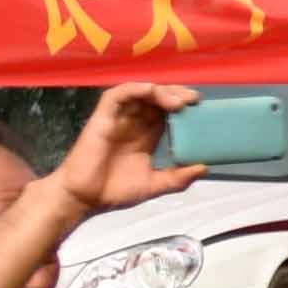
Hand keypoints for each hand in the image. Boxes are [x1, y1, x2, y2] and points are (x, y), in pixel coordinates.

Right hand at [43, 81, 202, 218]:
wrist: (83, 199)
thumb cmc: (114, 191)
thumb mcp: (154, 184)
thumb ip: (178, 178)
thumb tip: (204, 168)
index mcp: (146, 135)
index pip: (167, 112)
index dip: (184, 105)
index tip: (202, 107)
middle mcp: (133, 123)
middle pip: (157, 98)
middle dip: (177, 94)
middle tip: (195, 100)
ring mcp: (118, 119)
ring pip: (140, 93)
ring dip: (161, 92)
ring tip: (179, 102)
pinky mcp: (102, 118)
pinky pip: (117, 96)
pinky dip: (135, 89)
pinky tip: (152, 92)